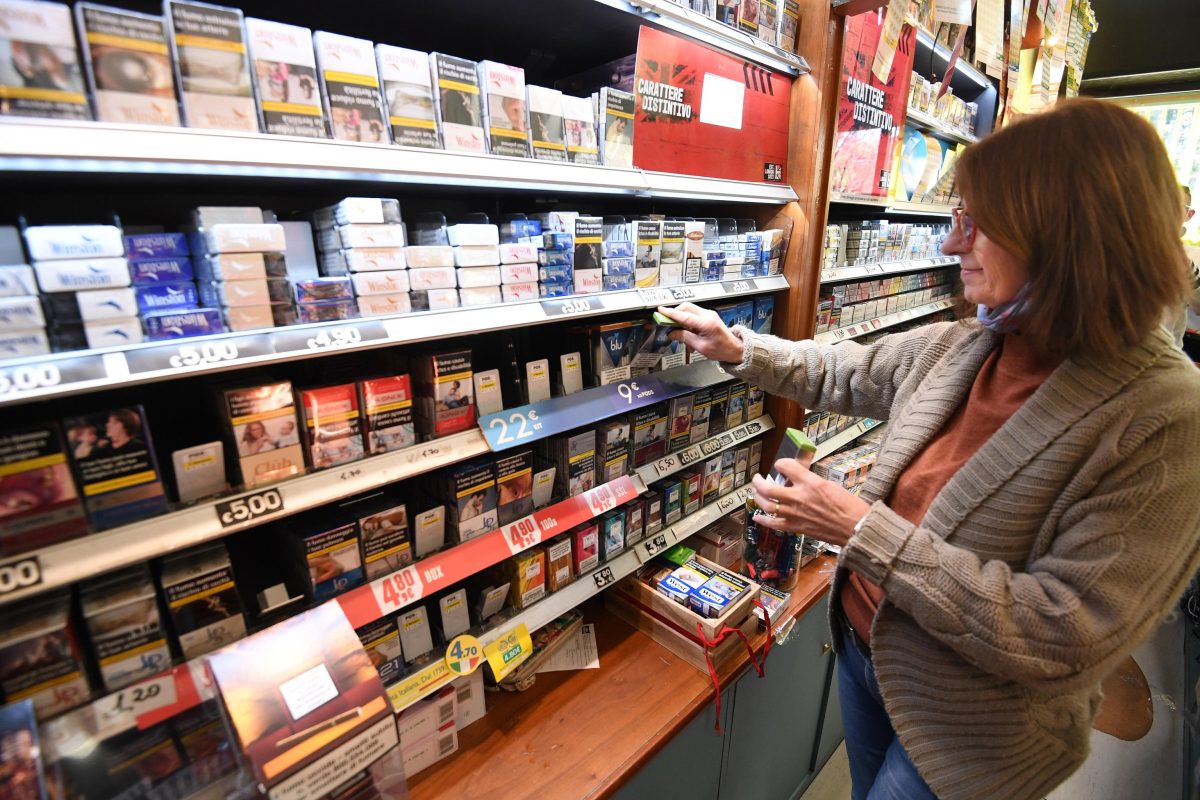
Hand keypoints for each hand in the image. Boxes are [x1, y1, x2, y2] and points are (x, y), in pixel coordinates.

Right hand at [656, 303, 744, 363]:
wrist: (735, 348)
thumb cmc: (721, 350)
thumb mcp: (701, 347)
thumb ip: (685, 338)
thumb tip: (672, 333)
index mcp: (706, 323)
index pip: (684, 316)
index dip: (671, 313)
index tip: (660, 311)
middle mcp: (707, 315)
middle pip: (686, 308)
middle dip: (675, 314)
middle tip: (668, 325)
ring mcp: (708, 314)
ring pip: (689, 311)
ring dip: (681, 321)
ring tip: (681, 335)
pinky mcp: (708, 316)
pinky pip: (693, 316)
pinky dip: (687, 323)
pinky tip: (689, 335)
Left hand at [751, 458, 871, 548]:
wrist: (855, 528)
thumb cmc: (848, 507)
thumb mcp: (830, 484)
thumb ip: (811, 481)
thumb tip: (798, 478)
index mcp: (811, 483)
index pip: (786, 466)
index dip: (781, 464)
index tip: (780, 466)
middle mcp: (800, 497)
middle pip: (768, 488)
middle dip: (758, 481)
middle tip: (757, 478)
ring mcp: (795, 514)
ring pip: (767, 505)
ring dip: (757, 497)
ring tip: (755, 492)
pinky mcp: (796, 527)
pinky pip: (774, 524)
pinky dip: (763, 520)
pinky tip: (757, 515)